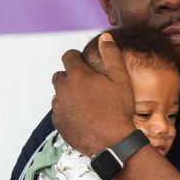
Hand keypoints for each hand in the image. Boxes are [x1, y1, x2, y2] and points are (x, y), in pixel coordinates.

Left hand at [51, 32, 135, 155]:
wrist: (112, 142)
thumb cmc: (118, 109)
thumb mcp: (121, 78)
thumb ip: (111, 55)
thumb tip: (105, 37)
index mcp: (77, 75)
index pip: (68, 56)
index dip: (76, 58)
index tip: (84, 63)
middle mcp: (63, 89)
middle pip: (60, 76)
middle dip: (71, 77)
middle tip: (87, 86)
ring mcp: (58, 108)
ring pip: (59, 95)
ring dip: (68, 95)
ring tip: (86, 103)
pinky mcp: (58, 123)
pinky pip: (58, 112)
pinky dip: (67, 111)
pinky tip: (82, 116)